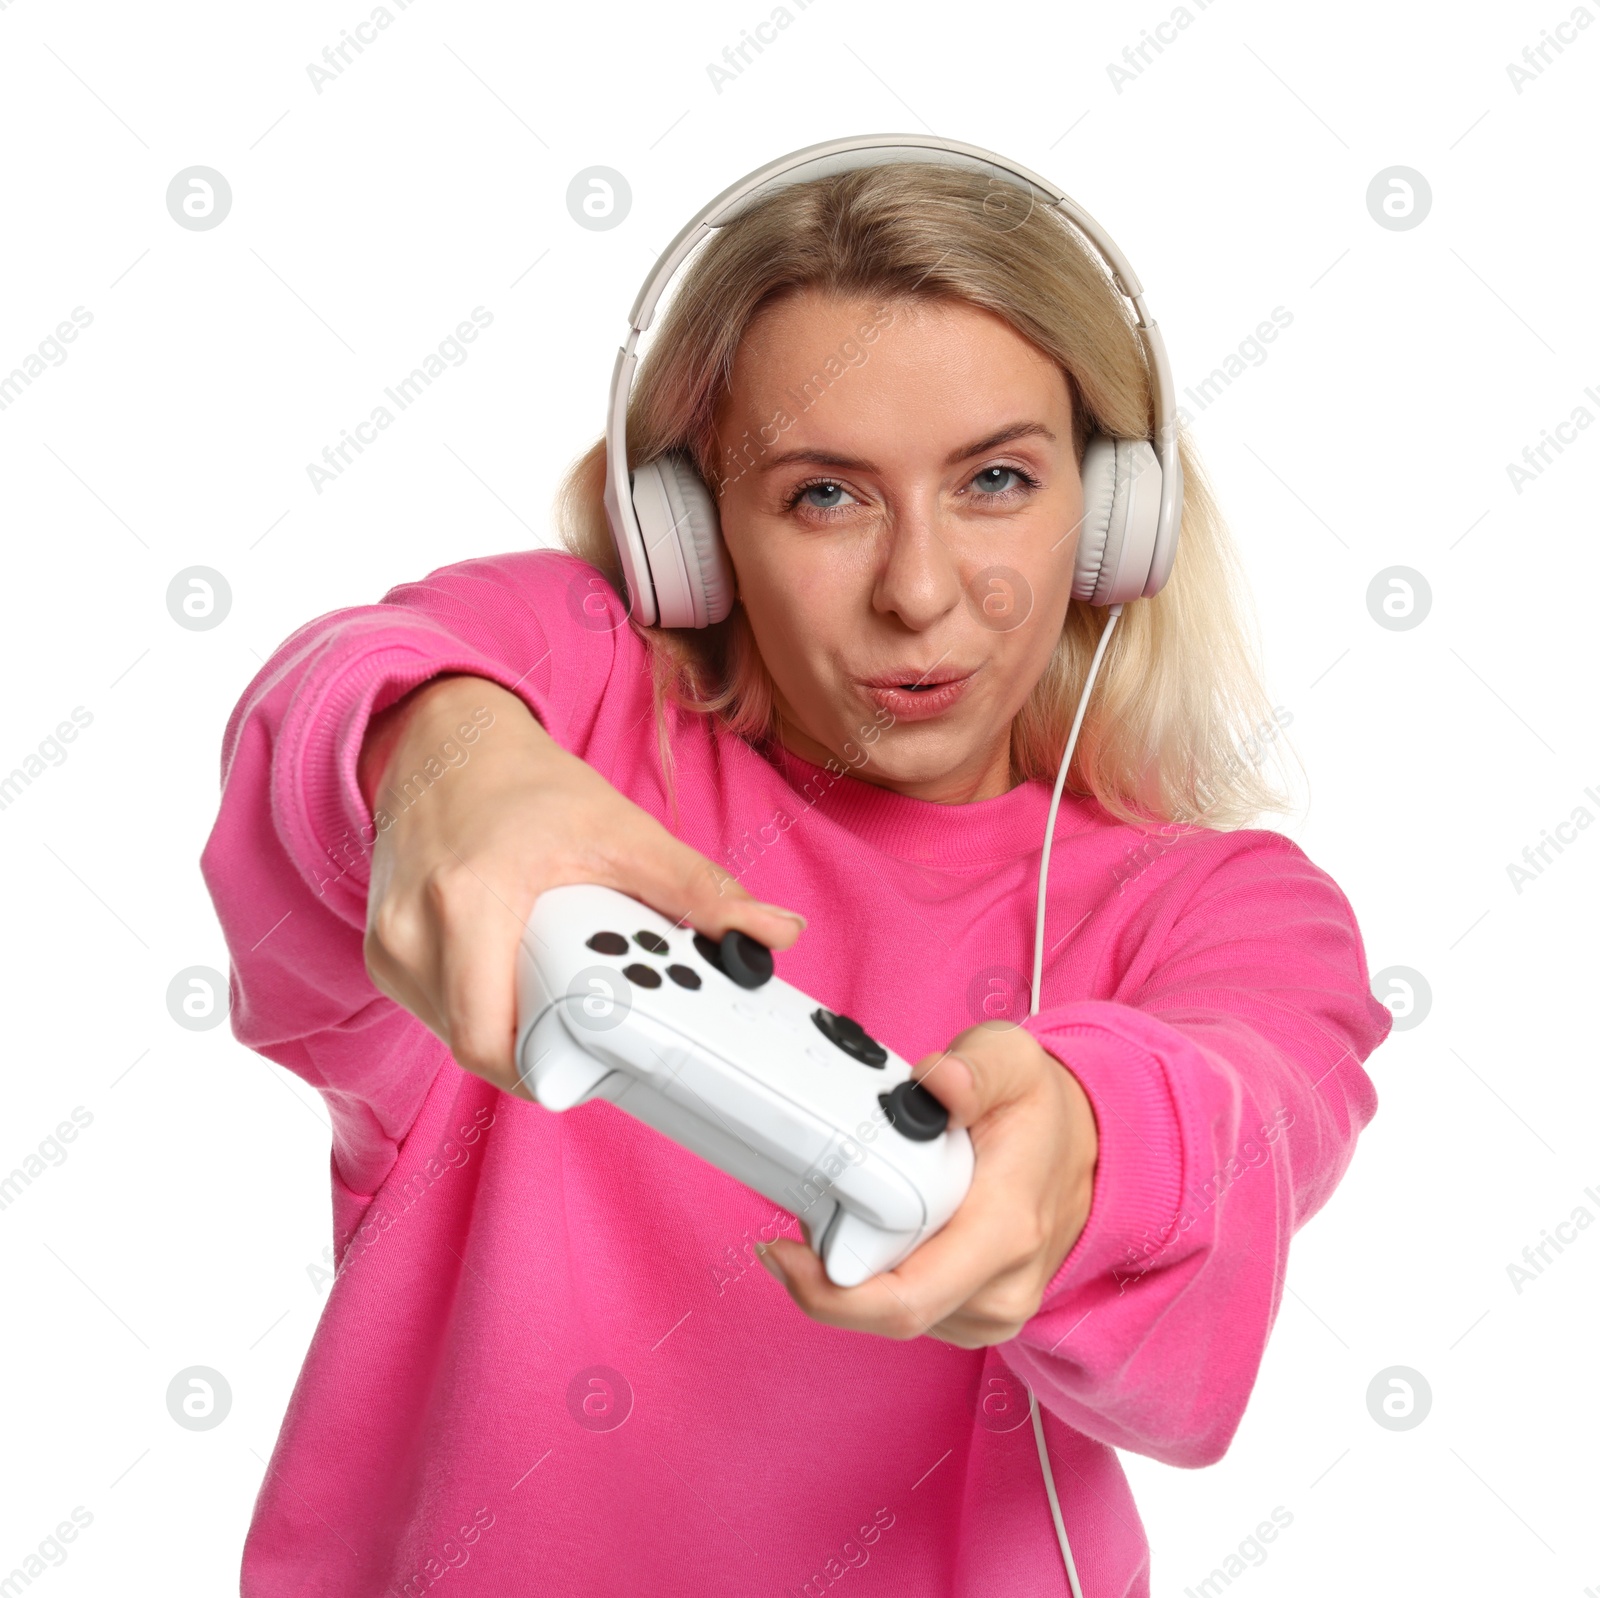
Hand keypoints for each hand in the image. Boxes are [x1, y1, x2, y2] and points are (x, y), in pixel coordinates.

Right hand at [357, 674, 806, 1099]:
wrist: (445, 741)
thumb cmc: (525, 785)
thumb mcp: (621, 830)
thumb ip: (699, 888)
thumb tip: (775, 932)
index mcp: (468, 899)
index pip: (492, 1039)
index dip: (549, 1068)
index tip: (602, 1063)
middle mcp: (414, 929)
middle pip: (478, 1045)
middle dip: (540, 1050)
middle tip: (592, 1034)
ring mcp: (388, 945)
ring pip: (455, 1035)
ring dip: (511, 1032)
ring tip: (560, 998)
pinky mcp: (382, 953)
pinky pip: (435, 1013)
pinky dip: (482, 1009)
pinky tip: (519, 981)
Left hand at [756, 1021, 1098, 1347]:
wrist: (1084, 1148)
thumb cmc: (1040, 1110)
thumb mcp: (1013, 1060)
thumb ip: (975, 1067)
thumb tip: (938, 1084)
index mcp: (1004, 1231)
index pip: (902, 1300)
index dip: (827, 1290)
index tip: (780, 1247)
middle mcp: (1000, 1288)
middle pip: (883, 1311)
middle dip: (828, 1269)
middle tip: (809, 1207)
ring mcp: (990, 1311)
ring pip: (889, 1313)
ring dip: (852, 1271)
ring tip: (850, 1205)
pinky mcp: (974, 1315)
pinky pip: (906, 1310)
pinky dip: (877, 1276)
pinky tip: (875, 1228)